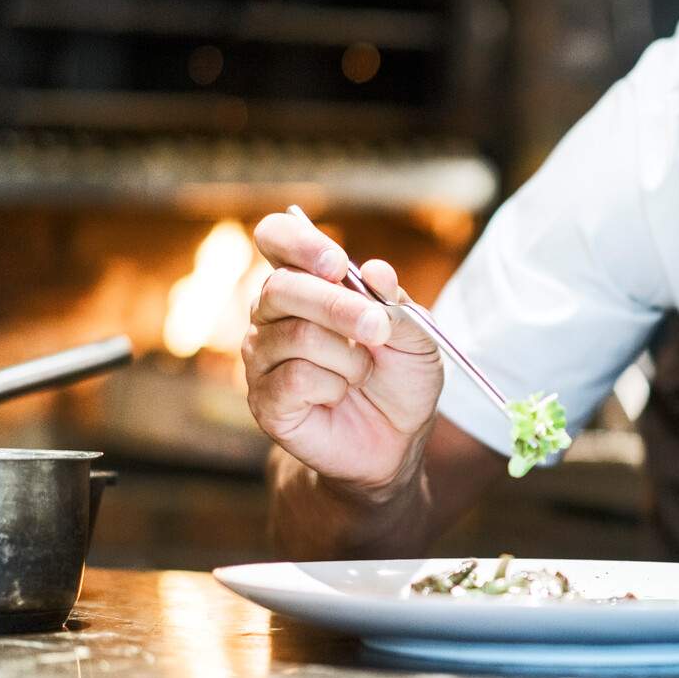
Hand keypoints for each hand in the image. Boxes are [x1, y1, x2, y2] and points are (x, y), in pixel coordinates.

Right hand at [244, 212, 444, 501]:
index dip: (298, 242)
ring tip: (363, 373)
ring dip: (349, 357)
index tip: (338, 263)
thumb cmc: (399, 378)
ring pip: (297, 336)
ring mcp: (262, 357)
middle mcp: (272, 314)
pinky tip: (340, 395)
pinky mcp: (264, 399)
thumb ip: (396, 302)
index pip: (275, 238)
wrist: (395, 440)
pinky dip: (333, 386)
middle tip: (378, 329)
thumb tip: (375, 270)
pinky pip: (294, 379)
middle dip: (338, 306)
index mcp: (305, 283)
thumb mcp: (416, 336)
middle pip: (283, 287)